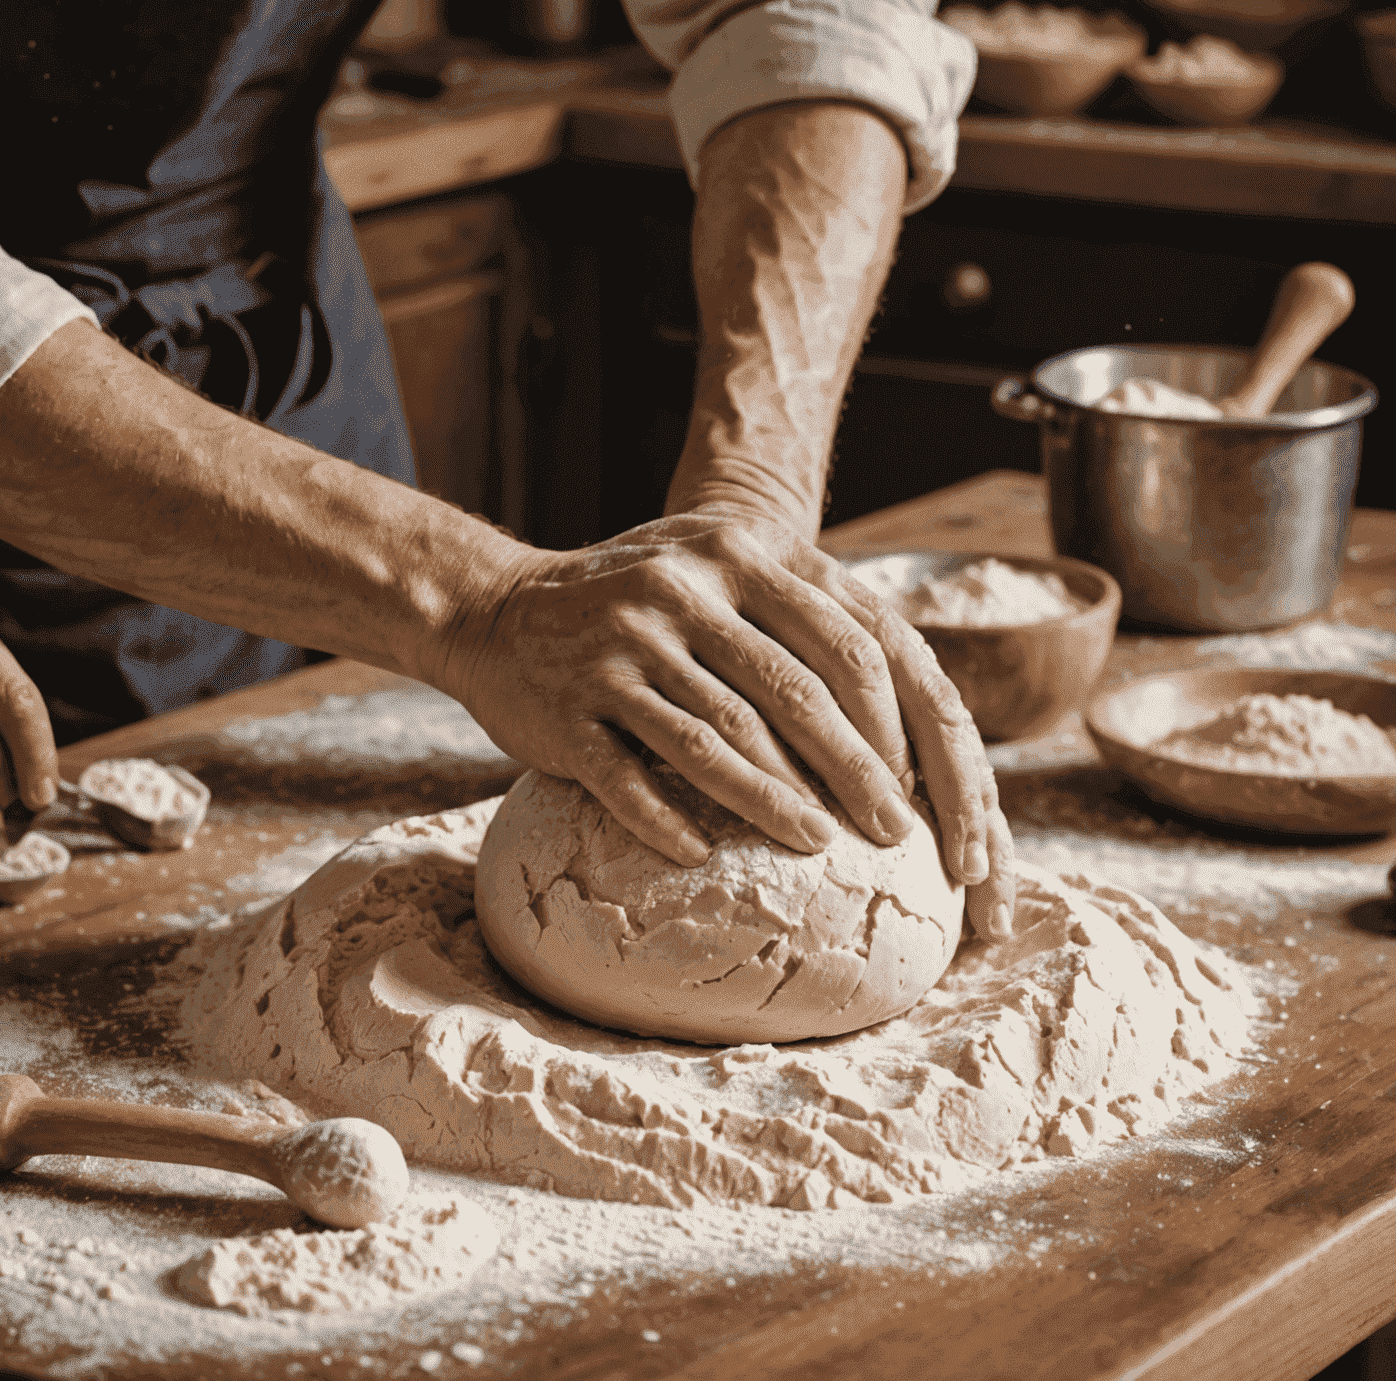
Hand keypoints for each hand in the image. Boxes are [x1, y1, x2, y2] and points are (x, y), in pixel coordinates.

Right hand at [604, 498, 1014, 942]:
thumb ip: (790, 606)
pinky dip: (669, 820)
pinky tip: (702, 853)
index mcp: (732, 556)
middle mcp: (678, 595)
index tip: (914, 779)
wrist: (496, 609)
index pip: (839, 640)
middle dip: (853, 771)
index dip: (886, 718)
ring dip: (777, 802)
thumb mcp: (710, 568)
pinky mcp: (569, 711)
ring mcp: (619, 652)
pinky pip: (630, 778)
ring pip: (718, 740)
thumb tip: (897, 695)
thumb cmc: (630, 602)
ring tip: (822, 844)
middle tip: (894, 831)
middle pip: (790, 695)